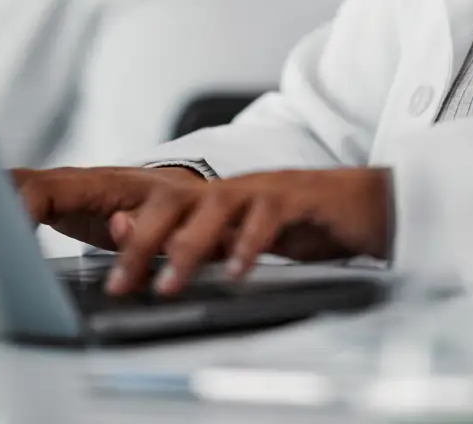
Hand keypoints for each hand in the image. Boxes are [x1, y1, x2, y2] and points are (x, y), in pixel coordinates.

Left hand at [10, 165, 393, 295]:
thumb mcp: (243, 242)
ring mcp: (263, 188)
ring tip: (169, 283)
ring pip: (214, 207)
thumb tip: (156, 257)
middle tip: (123, 283)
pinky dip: (248, 244)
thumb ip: (204, 247)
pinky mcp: (297, 196)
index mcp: (213, 198)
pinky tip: (236, 270)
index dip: (128, 236)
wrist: (365, 205)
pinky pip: (266, 216)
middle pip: (174, 201)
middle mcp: (231, 188)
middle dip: (142, 241)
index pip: (159, 209)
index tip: (107, 275)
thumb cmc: (301, 222)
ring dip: (187, 247)